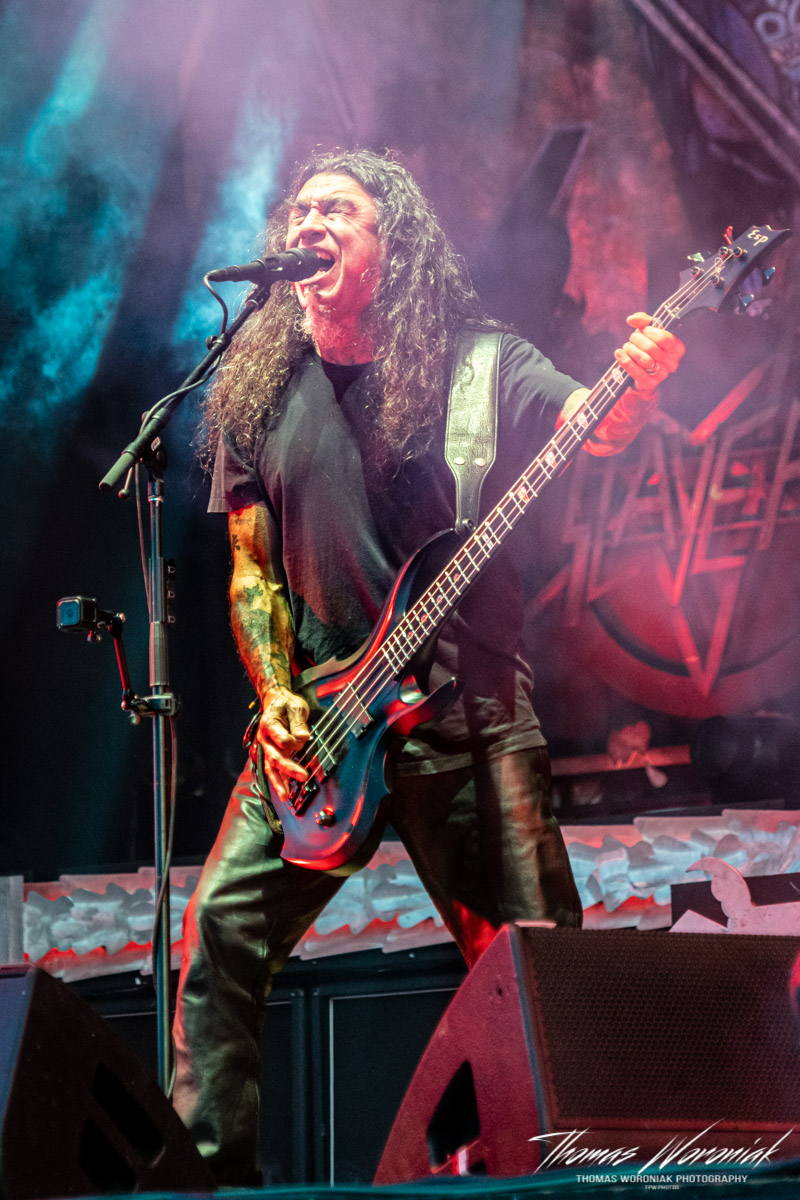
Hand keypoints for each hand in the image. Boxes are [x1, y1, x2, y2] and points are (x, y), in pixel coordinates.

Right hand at [251, 685, 309, 801]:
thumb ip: (298, 722)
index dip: (293, 741)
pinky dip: (279, 780)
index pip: (281, 738)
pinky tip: (285, 792)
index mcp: (269, 724)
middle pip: (274, 757)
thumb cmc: (286, 703)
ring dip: (278, 782)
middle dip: (288, 768)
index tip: (304, 737)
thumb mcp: (296, 706)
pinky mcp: (271, 753)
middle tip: (303, 776)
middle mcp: (264, 738)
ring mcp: (266, 747)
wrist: (275, 701)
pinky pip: (273, 769)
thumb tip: (303, 738)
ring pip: (270, 767)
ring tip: (285, 796)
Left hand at [614, 312, 684, 392]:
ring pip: (644, 360)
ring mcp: (662, 374)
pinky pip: (637, 372)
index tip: (643, 329)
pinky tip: (619, 353)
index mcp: (677, 348)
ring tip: (627, 346)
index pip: (665, 338)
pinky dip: (626, 361)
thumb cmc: (648, 348)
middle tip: (632, 338)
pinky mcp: (650, 383)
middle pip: (652, 348)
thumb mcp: (648, 332)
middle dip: (638, 340)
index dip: (650, 332)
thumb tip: (632, 319)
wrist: (642, 372)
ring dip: (631, 350)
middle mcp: (672, 362)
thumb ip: (643, 321)